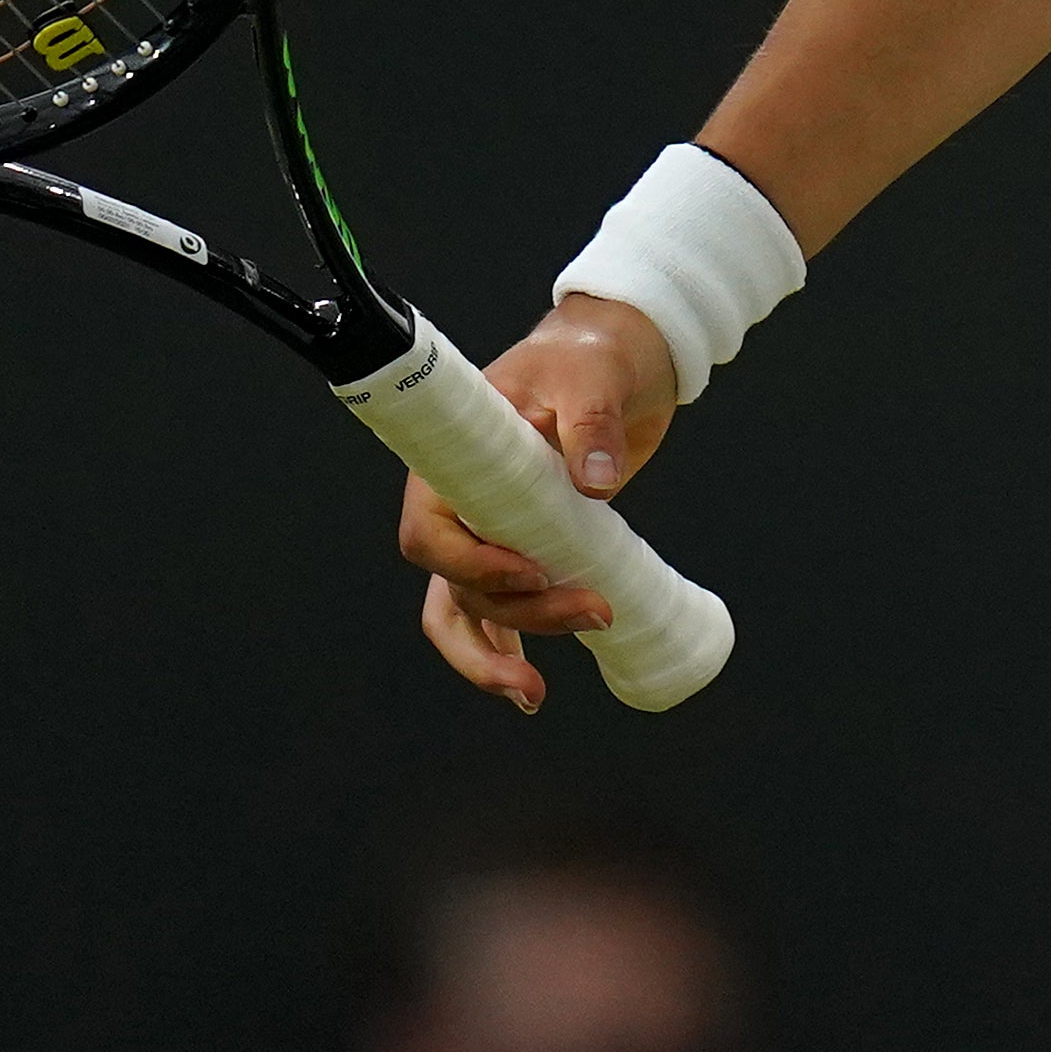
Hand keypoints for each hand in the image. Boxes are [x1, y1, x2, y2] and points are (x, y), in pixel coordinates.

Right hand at [398, 293, 676, 715]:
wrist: (620, 360)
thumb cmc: (586, 357)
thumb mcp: (590, 377)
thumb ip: (592, 424)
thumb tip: (595, 482)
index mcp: (453, 464)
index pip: (430, 533)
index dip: (470, 564)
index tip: (531, 570)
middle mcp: (460, 506)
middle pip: (457, 584)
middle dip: (513, 614)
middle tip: (589, 613)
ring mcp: (490, 532)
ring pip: (468, 611)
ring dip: (495, 655)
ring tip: (533, 695)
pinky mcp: (526, 547)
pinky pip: (498, 611)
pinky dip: (508, 647)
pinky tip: (530, 686)